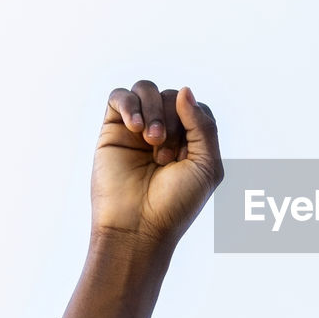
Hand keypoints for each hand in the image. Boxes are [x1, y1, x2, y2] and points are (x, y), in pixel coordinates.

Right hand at [90, 79, 224, 252]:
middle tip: (164, 157)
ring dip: (153, 111)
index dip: (193, 122)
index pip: (195, 107)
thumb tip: (185, 90)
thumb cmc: (176, 203)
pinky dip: (129, 104)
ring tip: (151, 141)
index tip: (184, 157)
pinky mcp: (112, 131)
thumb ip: (203, 126)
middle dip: (173, 121)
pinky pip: (119, 96)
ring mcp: (137, 129)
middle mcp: (164, 131)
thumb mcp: (206, 164)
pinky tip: (135, 127)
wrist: (138, 228)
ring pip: (147, 90)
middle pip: (172, 96)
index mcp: (190, 140)